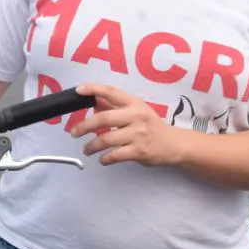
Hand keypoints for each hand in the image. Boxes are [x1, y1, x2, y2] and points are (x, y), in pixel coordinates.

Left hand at [68, 83, 188, 166]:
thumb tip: (93, 100)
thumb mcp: (136, 110)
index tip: (78, 91)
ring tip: (86, 149)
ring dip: (92, 146)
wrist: (173, 144)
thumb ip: (115, 105)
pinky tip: (102, 159)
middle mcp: (136, 116)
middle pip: (104, 118)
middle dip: (84, 126)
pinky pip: (115, 155)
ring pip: (106, 139)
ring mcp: (138, 134)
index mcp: (134, 103)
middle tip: (74, 132)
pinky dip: (105, 158)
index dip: (93, 89)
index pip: (111, 92)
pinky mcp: (139, 151)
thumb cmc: (151, 126)